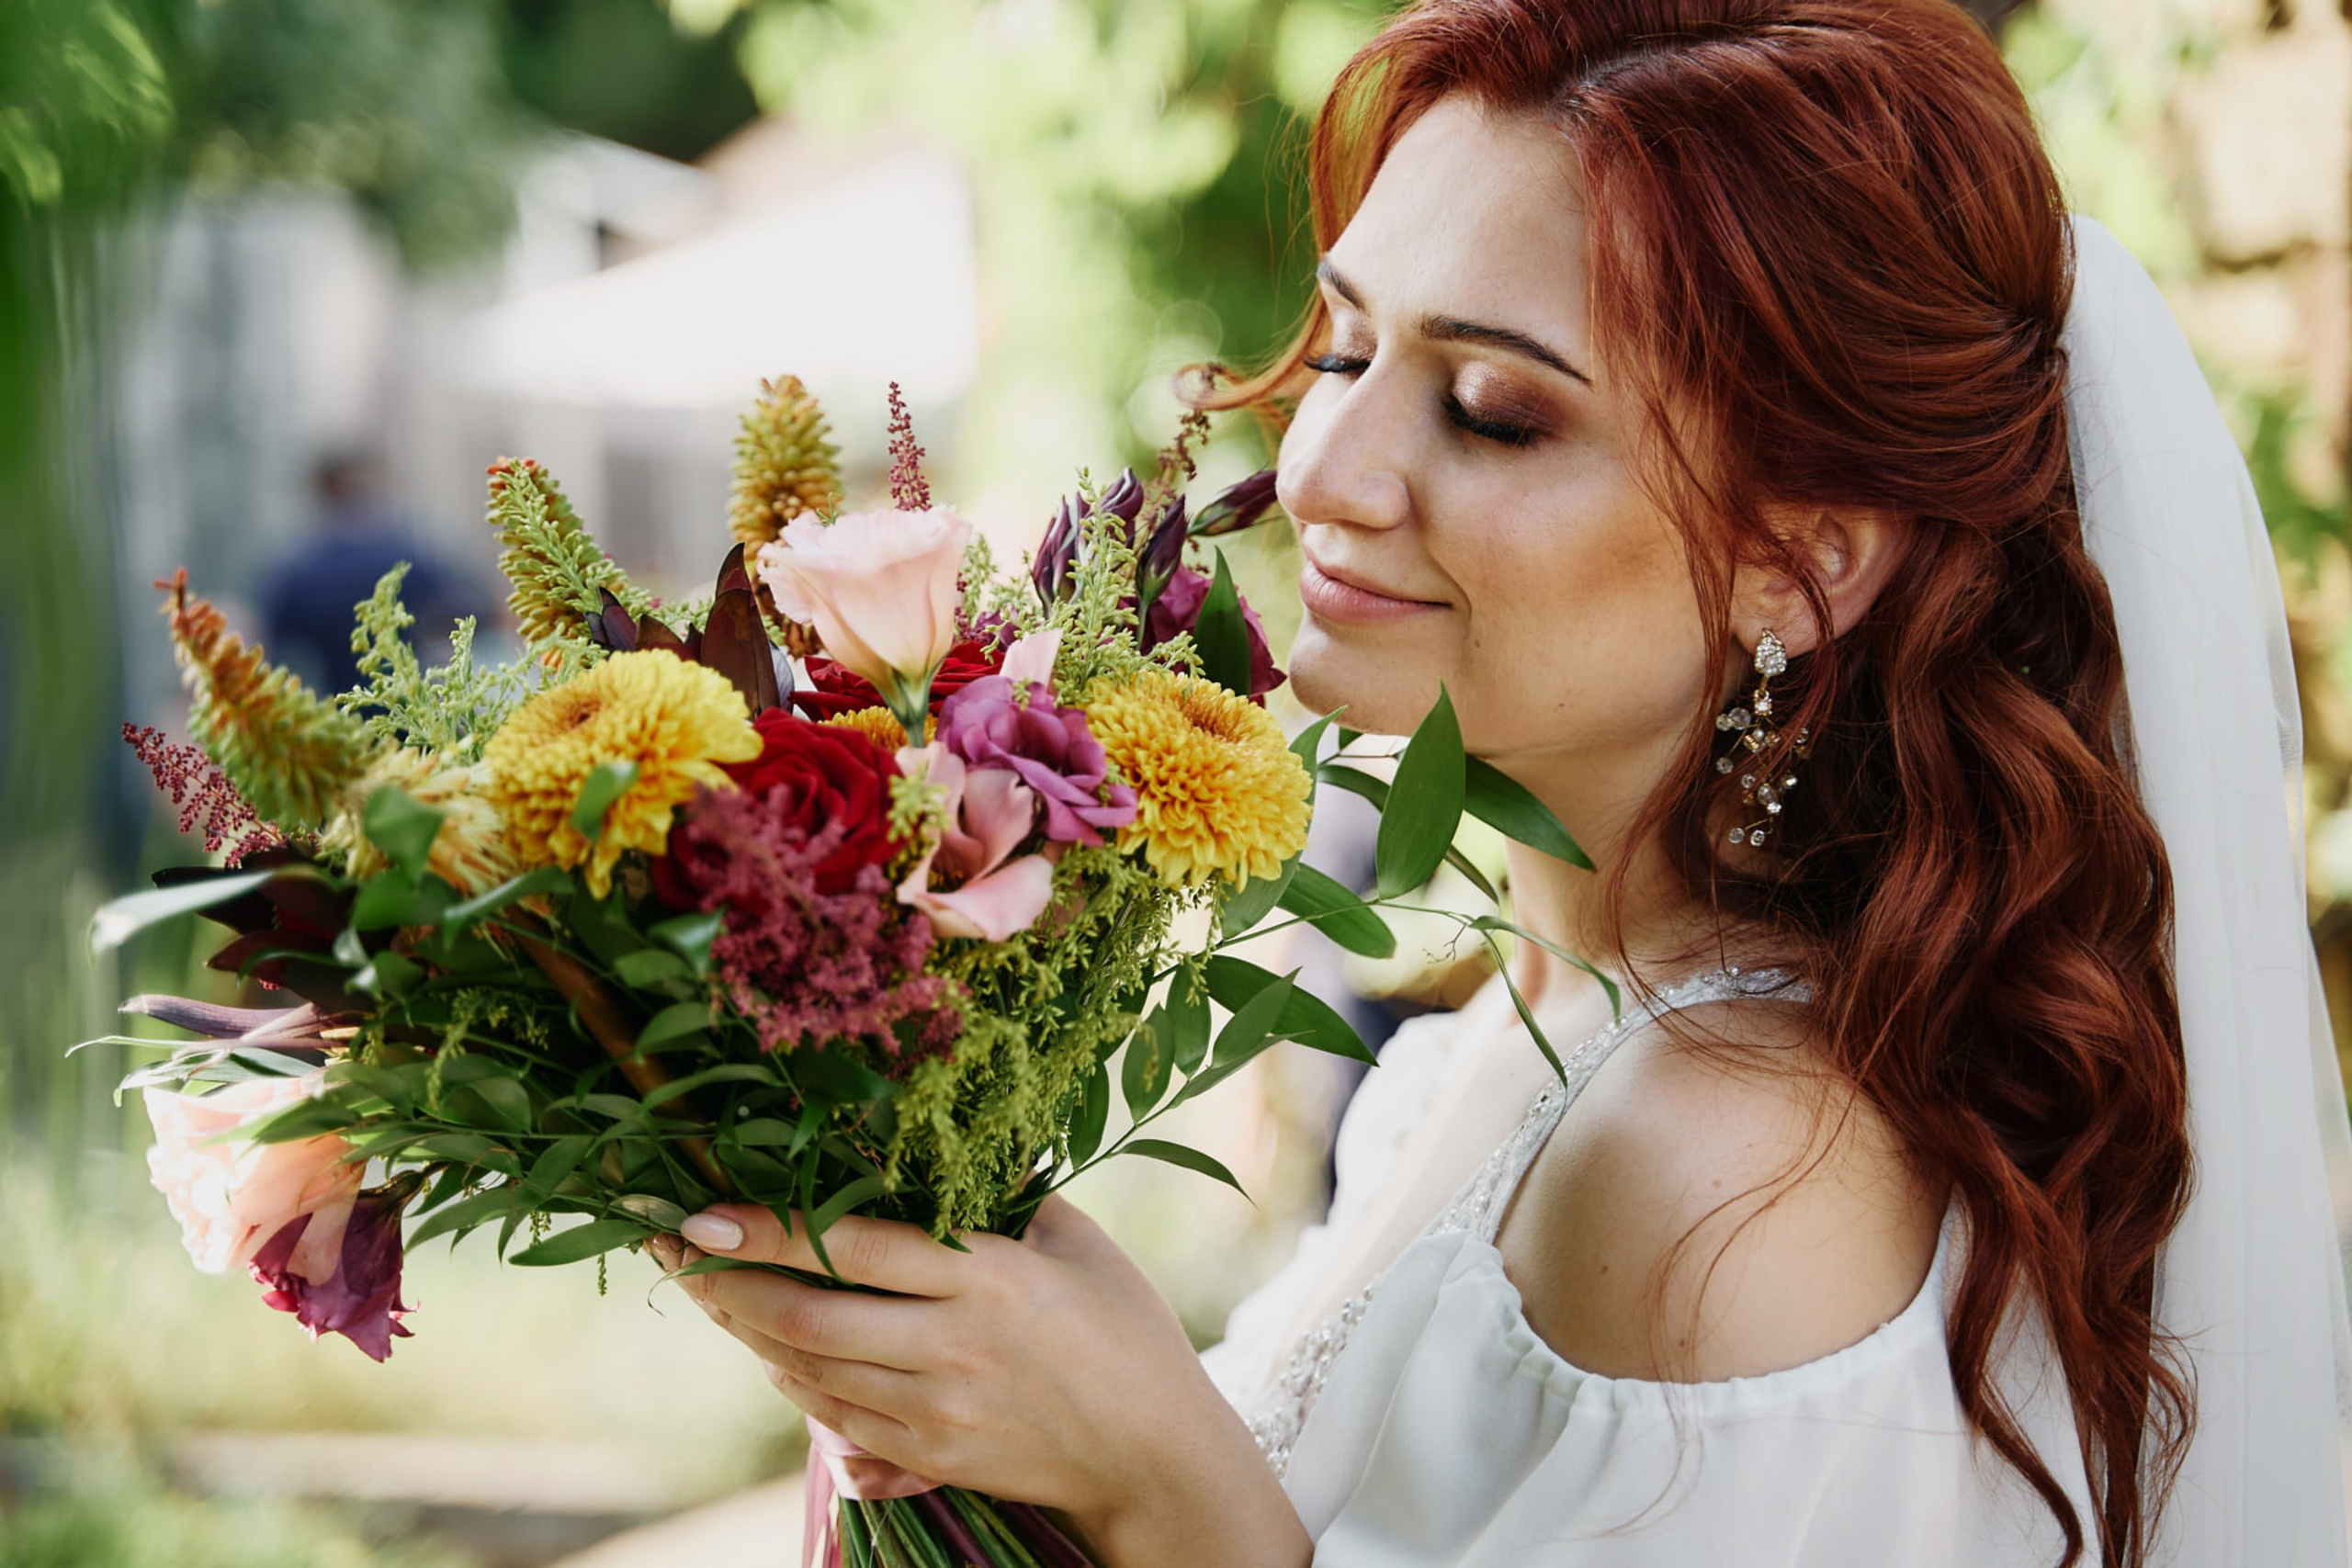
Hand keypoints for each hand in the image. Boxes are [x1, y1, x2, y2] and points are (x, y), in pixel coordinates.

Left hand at [650, 1195, 1309, 1567]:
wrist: (1155, 1456)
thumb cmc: (1126, 1332)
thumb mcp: (1078, 1244)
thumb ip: (1008, 1198)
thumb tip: (937, 1150)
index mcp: (989, 1279)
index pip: (854, 1249)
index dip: (768, 1230)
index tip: (700, 1211)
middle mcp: (952, 1348)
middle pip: (805, 1319)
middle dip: (724, 1284)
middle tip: (674, 1246)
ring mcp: (935, 1410)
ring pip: (807, 1371)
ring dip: (746, 1330)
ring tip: (708, 1285)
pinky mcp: (930, 1454)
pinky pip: (834, 1418)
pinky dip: (791, 1379)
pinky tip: (771, 1345)